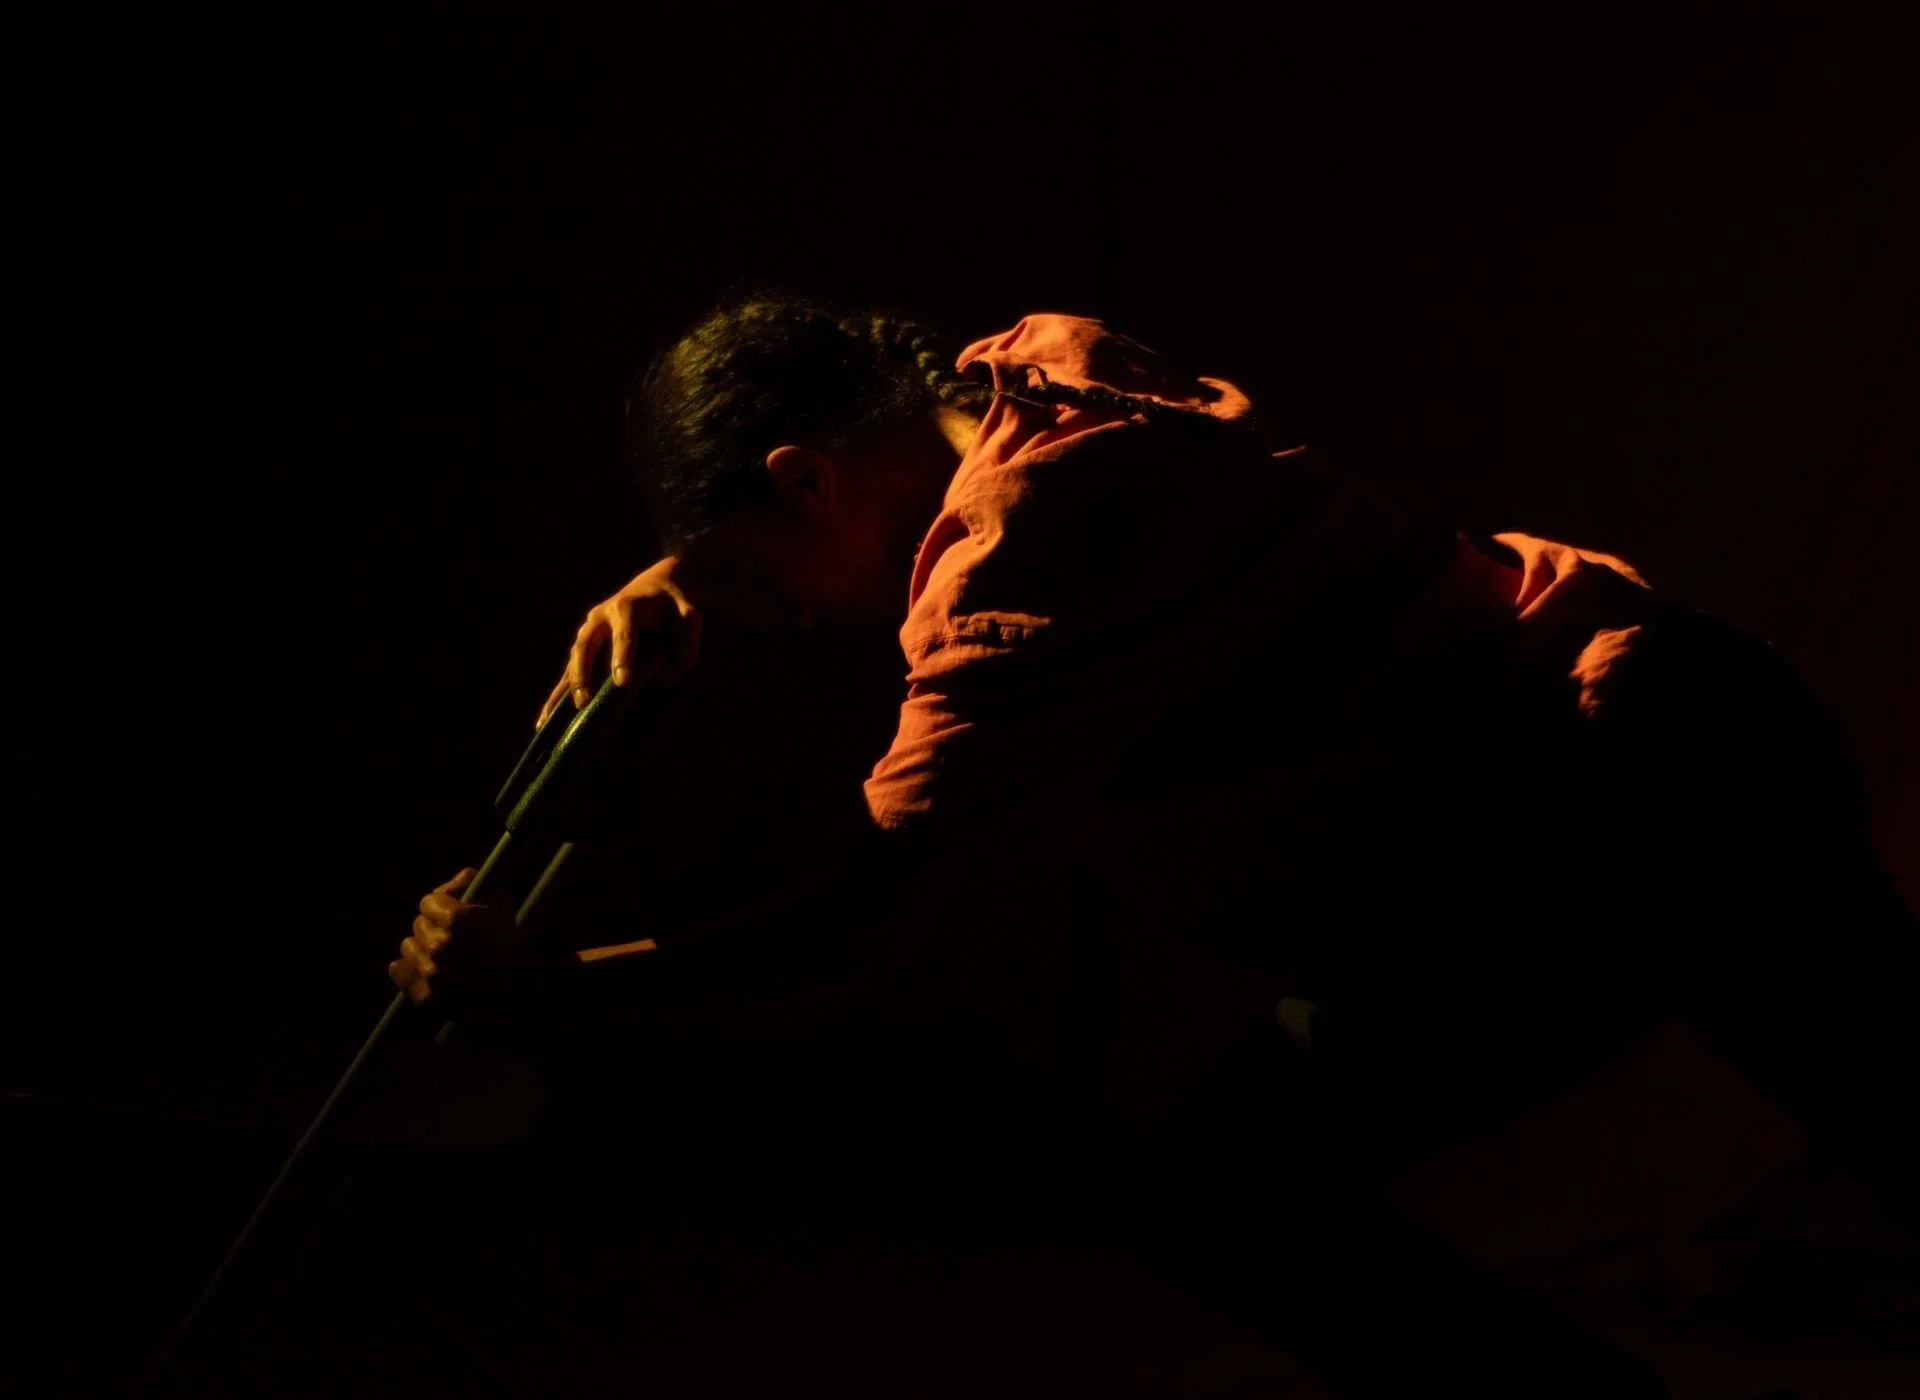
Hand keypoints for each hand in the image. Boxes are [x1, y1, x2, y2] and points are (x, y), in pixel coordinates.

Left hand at [389, 869, 574, 1018]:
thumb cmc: (510, 948)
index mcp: (458, 920)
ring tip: (447, 956)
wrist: (517, 997)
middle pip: (418, 924)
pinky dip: (408, 968)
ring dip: (423, 948)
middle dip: (434, 927)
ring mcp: (431, 973)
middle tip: (456, 938)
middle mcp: (440, 946)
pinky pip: (399, 969)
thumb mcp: (503, 907)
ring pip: (408, 946)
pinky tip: (427, 970)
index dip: (442, 906)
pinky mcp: (425, 995)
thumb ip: (478, 884)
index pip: (427, 902)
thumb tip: (460, 878)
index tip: (454, 914)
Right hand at [536, 555, 702, 728]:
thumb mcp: (690, 618)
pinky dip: (559, 693)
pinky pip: (570, 669)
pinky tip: (547, 720)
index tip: (622, 682)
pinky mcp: (587, 644)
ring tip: (553, 718)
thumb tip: (664, 681)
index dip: (622, 657)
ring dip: (565, 686)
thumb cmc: (675, 604)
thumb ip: (685, 648)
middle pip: (586, 645)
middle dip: (583, 674)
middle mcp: (602, 616)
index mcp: (628, 606)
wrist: (659, 585)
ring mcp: (590, 629)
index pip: (624, 634)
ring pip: (573, 659)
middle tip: (585, 702)